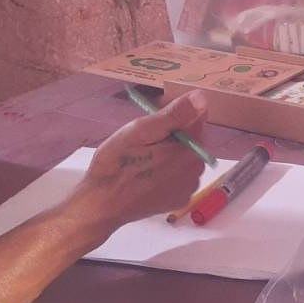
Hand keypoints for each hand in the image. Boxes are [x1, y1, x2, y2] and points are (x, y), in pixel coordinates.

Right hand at [69, 92, 207, 241]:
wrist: (101, 205)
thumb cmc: (117, 165)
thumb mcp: (142, 131)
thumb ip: (174, 115)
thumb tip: (202, 98)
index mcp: (190, 152)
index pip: (196, 120)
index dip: (174, 117)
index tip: (153, 122)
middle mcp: (196, 172)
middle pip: (192, 140)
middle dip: (172, 135)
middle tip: (143, 141)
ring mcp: (188, 189)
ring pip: (185, 157)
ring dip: (170, 152)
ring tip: (143, 158)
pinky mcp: (179, 200)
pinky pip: (180, 175)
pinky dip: (168, 169)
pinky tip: (147, 173)